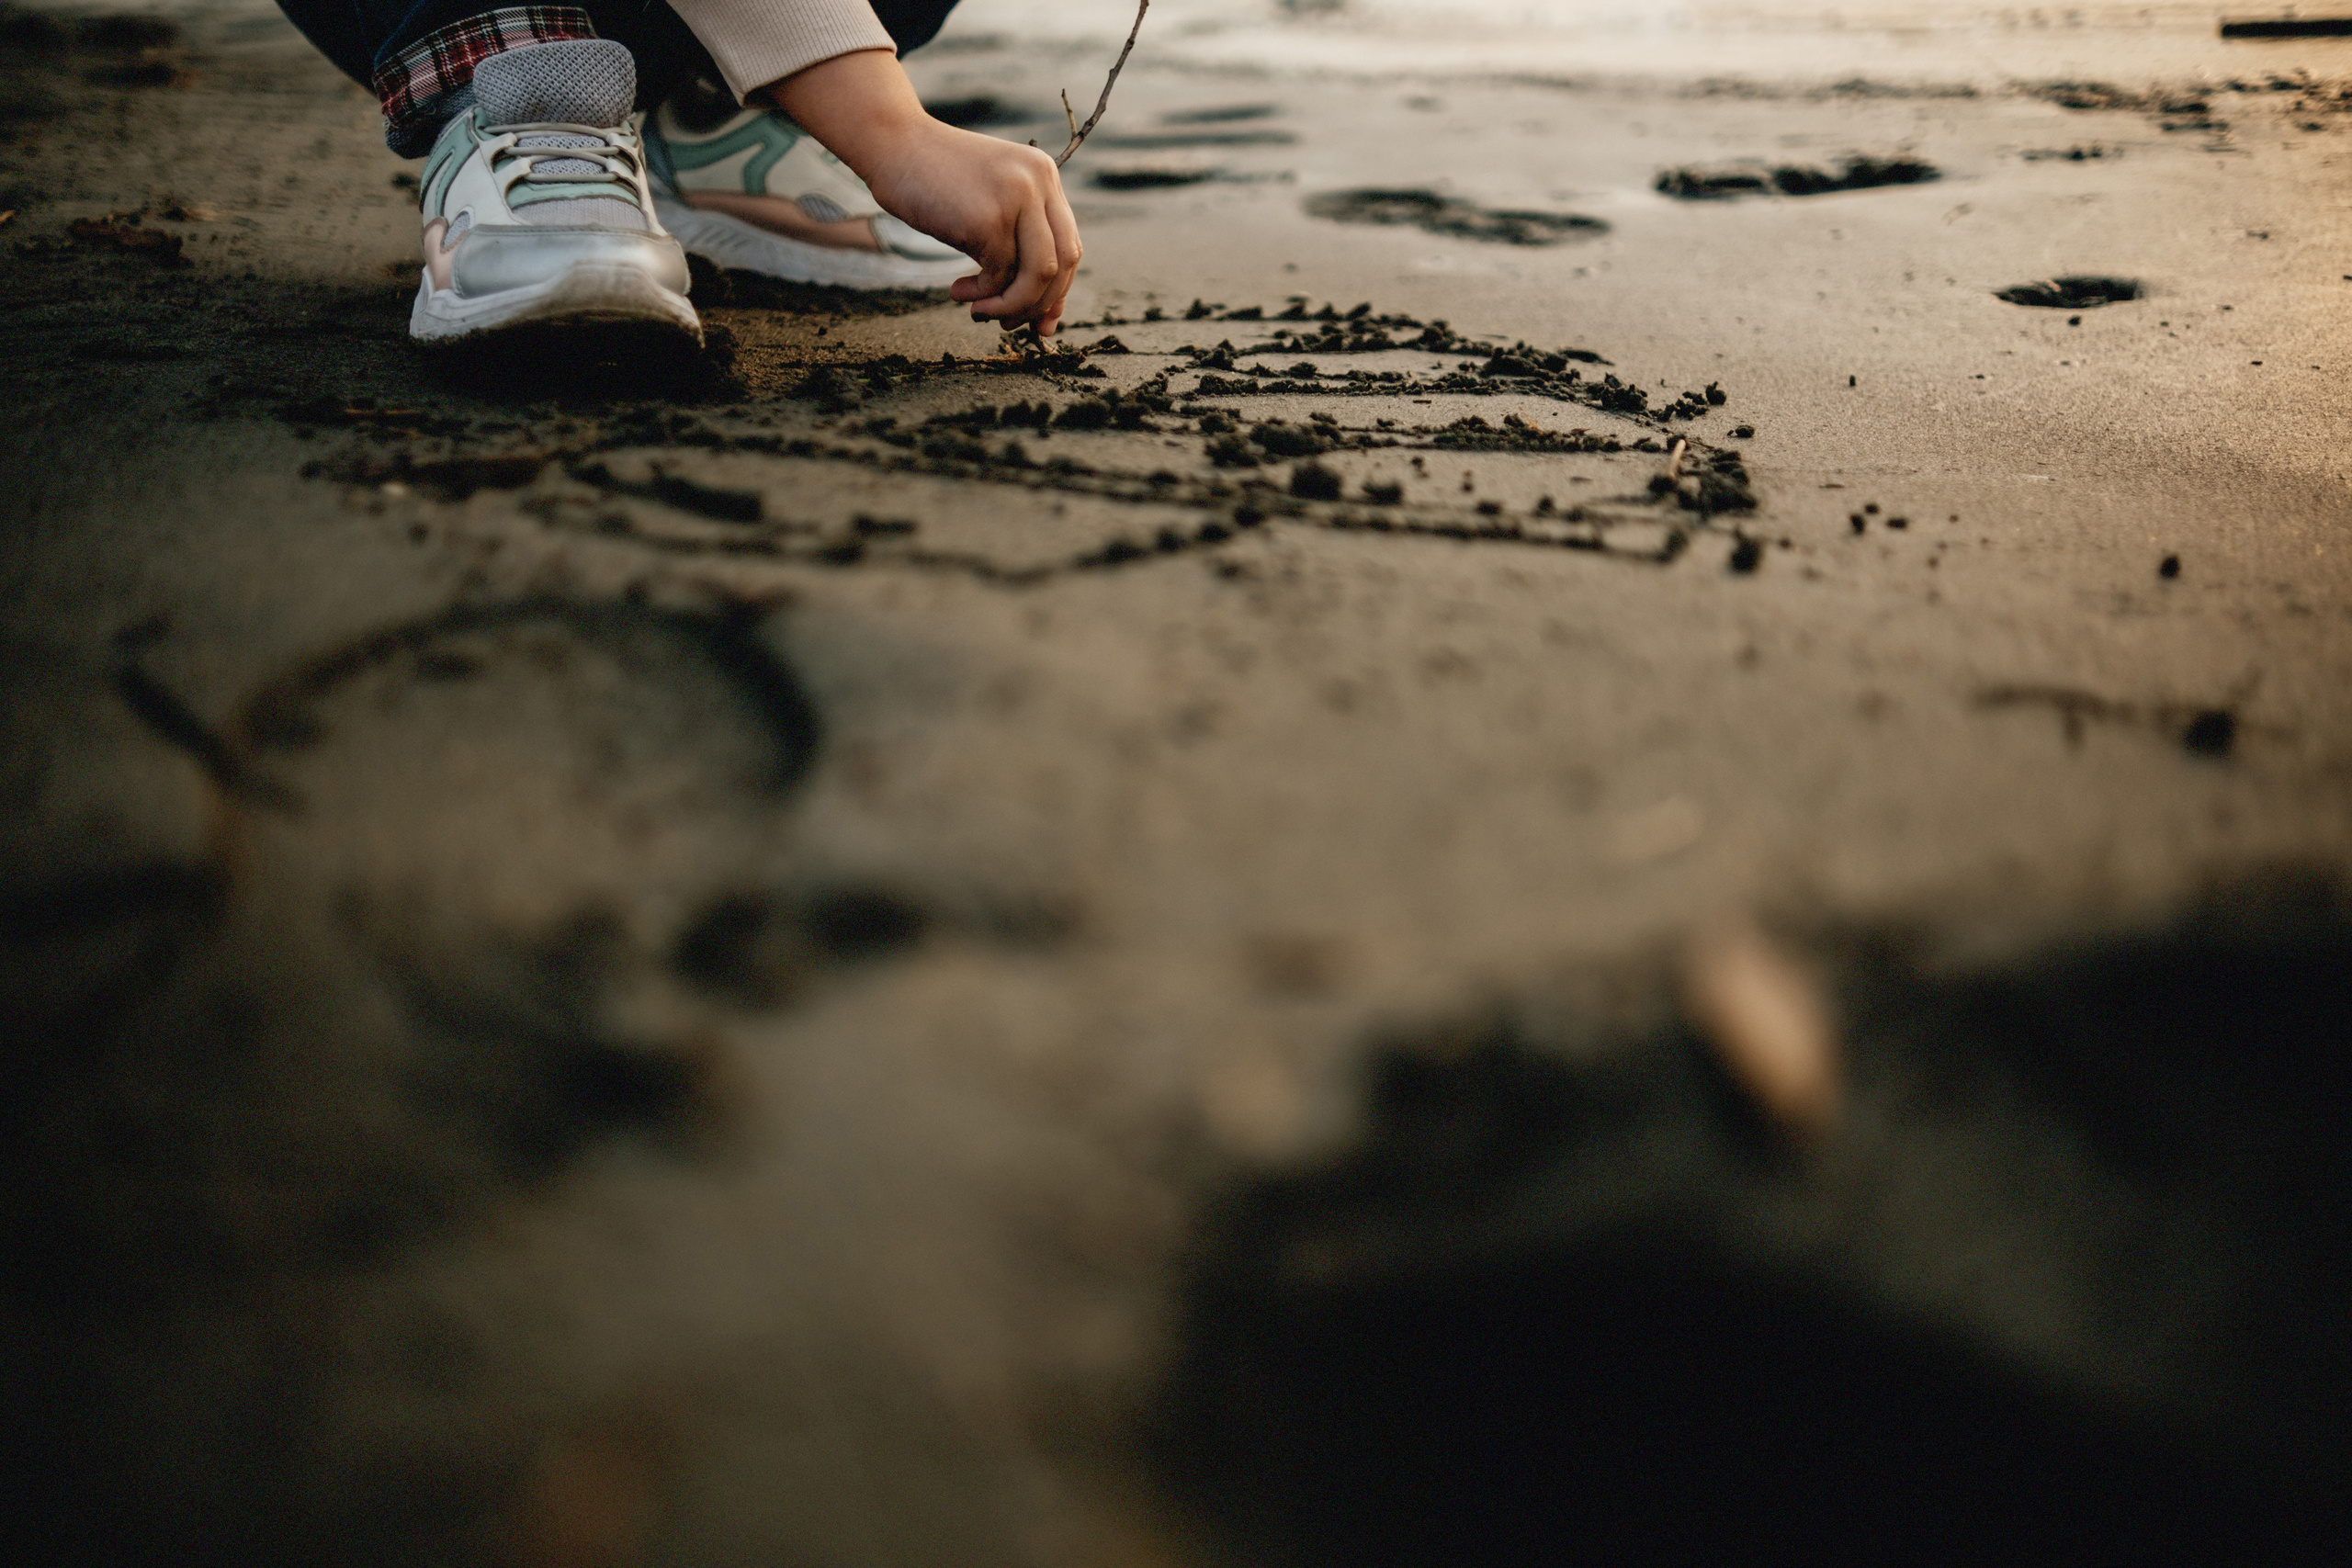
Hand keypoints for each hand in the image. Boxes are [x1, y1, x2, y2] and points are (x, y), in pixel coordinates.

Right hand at [764, 51, 1083, 335]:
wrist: (891, 144)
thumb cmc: (933, 179)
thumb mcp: (988, 200)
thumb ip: (1017, 238)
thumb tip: (1044, 312)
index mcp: (1044, 175)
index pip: (1069, 244)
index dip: (1058, 289)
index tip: (1038, 318)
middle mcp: (1038, 183)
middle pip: (1064, 263)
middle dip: (1039, 303)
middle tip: (1008, 322)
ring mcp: (1015, 199)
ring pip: (1038, 275)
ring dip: (1012, 306)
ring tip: (981, 313)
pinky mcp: (987, 220)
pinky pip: (999, 276)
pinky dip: (982, 296)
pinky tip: (958, 291)